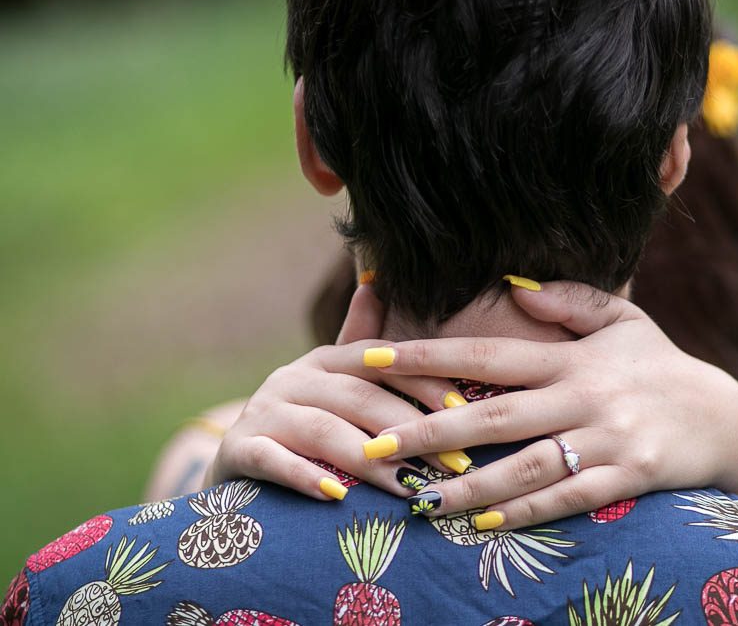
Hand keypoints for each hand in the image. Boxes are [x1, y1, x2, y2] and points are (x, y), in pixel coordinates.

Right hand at [208, 283, 471, 499]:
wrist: (236, 466)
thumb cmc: (303, 427)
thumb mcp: (335, 385)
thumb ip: (360, 344)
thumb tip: (376, 280)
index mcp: (325, 360)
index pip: (381, 360)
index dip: (424, 381)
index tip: (462, 409)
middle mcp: (293, 377)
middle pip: (358, 396)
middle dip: (410, 430)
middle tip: (451, 464)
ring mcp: (262, 411)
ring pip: (322, 429)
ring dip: (369, 460)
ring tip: (409, 488)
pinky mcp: (238, 449)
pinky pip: (272, 459)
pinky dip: (304, 475)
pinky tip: (336, 495)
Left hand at [360, 279, 737, 528]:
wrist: (725, 417)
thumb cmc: (660, 366)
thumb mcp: (624, 320)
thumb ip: (571, 300)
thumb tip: (514, 285)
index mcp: (571, 358)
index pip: (487, 354)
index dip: (427, 354)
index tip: (372, 357)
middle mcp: (583, 396)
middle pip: (494, 415)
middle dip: (430, 431)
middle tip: (374, 445)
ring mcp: (608, 438)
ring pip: (526, 465)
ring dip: (468, 484)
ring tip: (418, 500)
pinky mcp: (631, 476)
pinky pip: (570, 498)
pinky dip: (525, 512)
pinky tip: (482, 522)